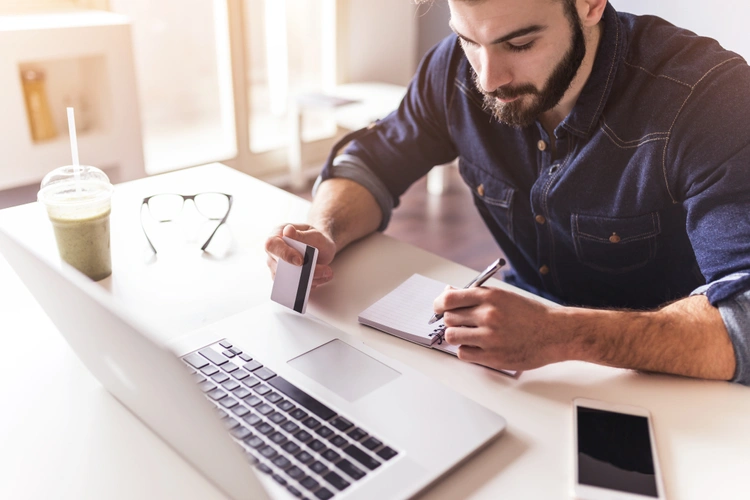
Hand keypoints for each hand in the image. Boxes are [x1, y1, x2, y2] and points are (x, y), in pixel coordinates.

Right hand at [265, 224, 336, 287]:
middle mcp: (274, 252)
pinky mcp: (285, 280)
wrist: (320, 247)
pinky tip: (322, 277)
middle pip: (280, 267)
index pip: (272, 245)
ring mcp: (277, 267)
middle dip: (304, 271)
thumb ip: (302, 235)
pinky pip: (294, 287)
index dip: (284, 254)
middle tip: (325, 270)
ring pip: (288, 279)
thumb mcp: (314, 234)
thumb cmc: (315, 238)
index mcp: (277, 235)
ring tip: (327, 272)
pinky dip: (310, 284)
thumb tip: (288, 231)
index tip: (300, 261)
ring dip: (310, 279)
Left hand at [433, 286, 567, 370]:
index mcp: (489, 297)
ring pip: (452, 336)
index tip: (438, 308)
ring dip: (456, 336)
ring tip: (468, 335)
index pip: (449, 299)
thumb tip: (449, 294)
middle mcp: (487, 315)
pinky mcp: (493, 356)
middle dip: (452, 320)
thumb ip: (476, 296)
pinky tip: (476, 347)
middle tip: (461, 323)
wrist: (554, 333)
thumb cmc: (531, 314)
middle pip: (449, 318)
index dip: (439, 304)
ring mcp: (489, 337)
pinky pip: (463, 354)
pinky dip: (466, 350)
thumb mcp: (503, 296)